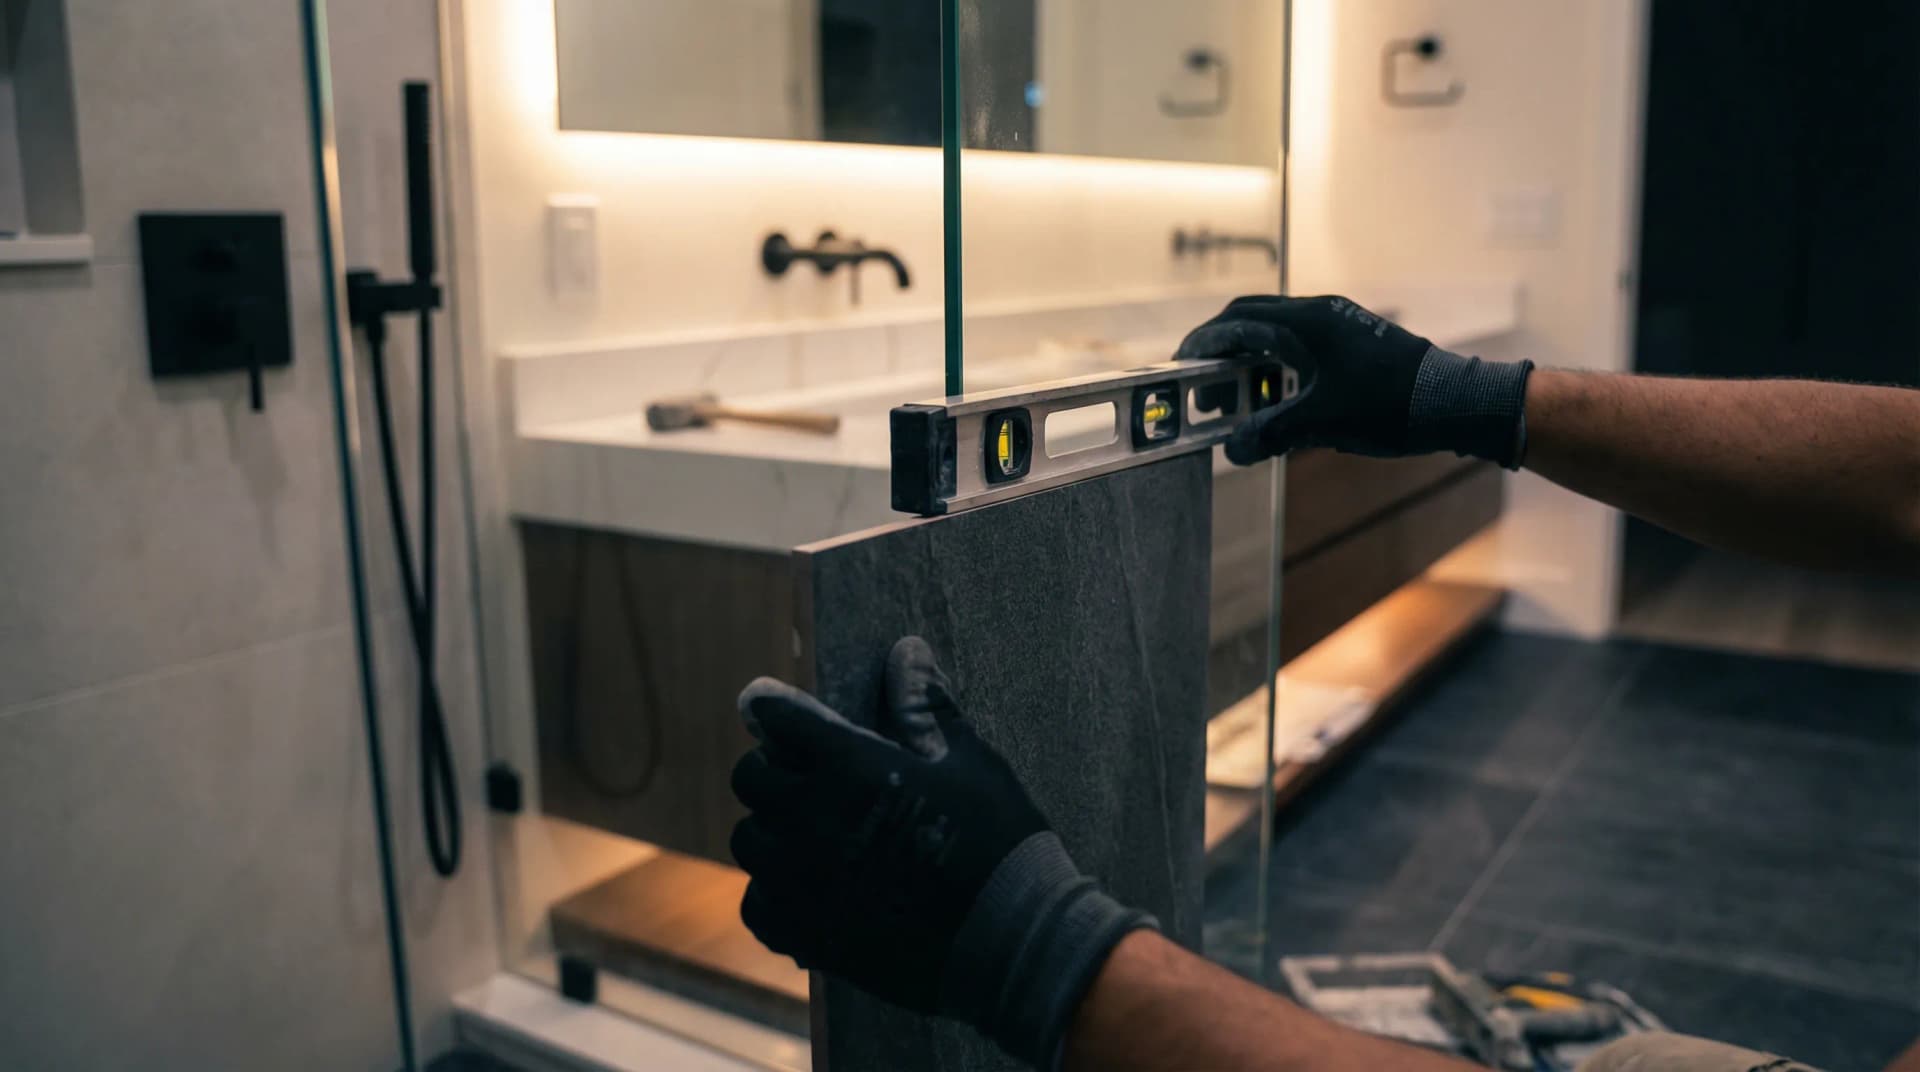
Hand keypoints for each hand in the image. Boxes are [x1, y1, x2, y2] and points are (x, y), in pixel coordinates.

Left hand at [730, 637, 1154, 1068]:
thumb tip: (907, 652)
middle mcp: (811, 819)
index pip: (777, 718)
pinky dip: (775, 893)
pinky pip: (758, 904)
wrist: (1013, 941)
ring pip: (750, 840)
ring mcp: (801, 881)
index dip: (772, 708)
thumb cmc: (998, 842)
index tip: (767, 707)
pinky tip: (811, 889)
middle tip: (808, 777)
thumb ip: (926, 707)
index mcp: (849, 767)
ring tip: (813, 835)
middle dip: (774, 768)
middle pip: (752, 778)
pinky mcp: (804, 933)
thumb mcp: (967, 762)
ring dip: (773, 830)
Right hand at [1176, 295, 1533, 466]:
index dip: (1201, 344)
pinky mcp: (1354, 341)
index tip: (1179, 367)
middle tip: (1203, 391)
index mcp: (1305, 323)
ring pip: (1277, 336)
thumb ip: (1270, 433)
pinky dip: (1279, 370)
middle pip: (1251, 322)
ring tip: (1238, 404)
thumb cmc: (1388, 406)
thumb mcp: (1321, 424)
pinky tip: (1278, 403)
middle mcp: (1319, 314)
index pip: (1235, 323)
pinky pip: (1301, 347)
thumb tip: (1232, 449)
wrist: (1455, 402)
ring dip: (1251, 365)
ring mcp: (1339, 325)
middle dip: (1221, 355)